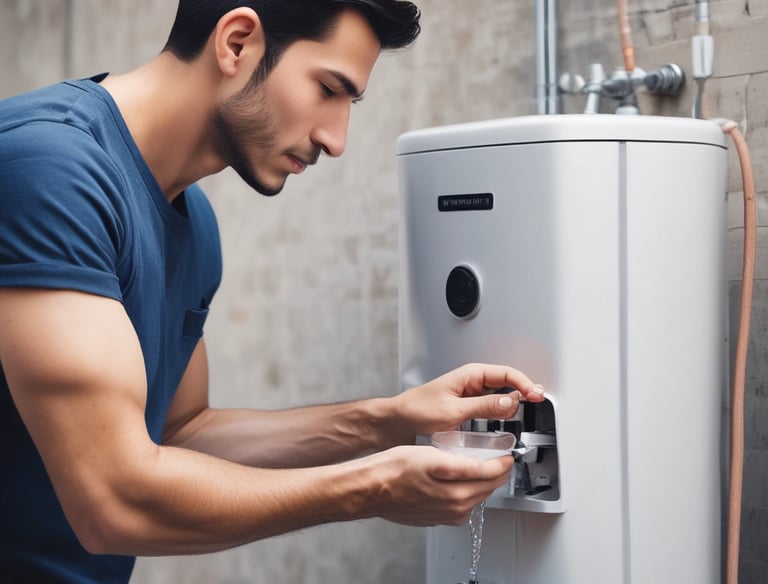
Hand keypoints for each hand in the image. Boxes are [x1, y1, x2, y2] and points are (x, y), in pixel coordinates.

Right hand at [361, 444, 514, 525]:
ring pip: (475, 496)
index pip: (492, 476)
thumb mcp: (433, 456)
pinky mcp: (437, 518)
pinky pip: (460, 504)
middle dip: (496, 471)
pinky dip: (465, 490)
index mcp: (457, 492)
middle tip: (498, 455)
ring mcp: (446, 515)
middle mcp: (455, 508)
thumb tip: (489, 467)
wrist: (371, 488)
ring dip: (482, 481)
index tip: (508, 452)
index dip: (503, 461)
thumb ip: (464, 464)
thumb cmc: (395, 469)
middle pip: (487, 488)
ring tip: (480, 463)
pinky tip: (458, 478)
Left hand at [390, 363, 544, 439]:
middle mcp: (472, 381)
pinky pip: (491, 405)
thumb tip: (510, 402)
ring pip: (500, 395)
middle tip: (538, 403)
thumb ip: (483, 407)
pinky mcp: (468, 405)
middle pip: (507, 382)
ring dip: (514, 402)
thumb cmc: (417, 409)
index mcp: (470, 375)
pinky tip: (506, 420)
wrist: (399, 419)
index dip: (525, 384)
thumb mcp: (453, 411)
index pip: (506, 374)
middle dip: (523, 391)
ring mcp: (471, 393)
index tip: (537, 396)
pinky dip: (502, 411)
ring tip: (527, 412)